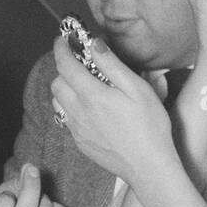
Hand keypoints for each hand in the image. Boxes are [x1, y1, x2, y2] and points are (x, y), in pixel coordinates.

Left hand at [51, 34, 173, 185]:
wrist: (148, 167)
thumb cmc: (150, 126)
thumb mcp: (137, 89)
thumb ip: (112, 65)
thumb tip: (94, 44)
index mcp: (92, 95)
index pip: (65, 65)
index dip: (61, 48)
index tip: (63, 39)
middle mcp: (78, 112)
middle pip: (57, 83)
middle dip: (64, 69)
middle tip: (80, 63)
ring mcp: (77, 130)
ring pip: (57, 102)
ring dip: (65, 89)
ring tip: (84, 86)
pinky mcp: (80, 143)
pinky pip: (66, 120)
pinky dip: (71, 108)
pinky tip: (89, 109)